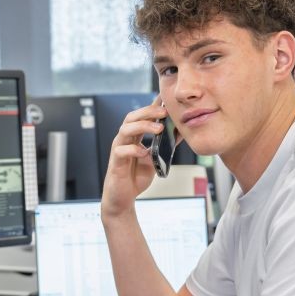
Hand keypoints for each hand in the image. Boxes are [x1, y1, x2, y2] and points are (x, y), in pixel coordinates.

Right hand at [101, 96, 167, 217]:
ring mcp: (119, 149)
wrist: (124, 197)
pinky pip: (120, 151)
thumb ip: (163, 146)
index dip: (152, 105)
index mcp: (134, 137)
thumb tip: (179, 133)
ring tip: (158, 128)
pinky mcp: (115, 162)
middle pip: (132, 117)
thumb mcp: (155, 159)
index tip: (166, 98)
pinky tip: (144, 152)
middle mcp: (125, 140)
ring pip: (125, 129)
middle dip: (148, 111)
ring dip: (143, 126)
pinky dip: (133, 149)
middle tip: (164, 112)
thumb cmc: (136, 177)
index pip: (142, 116)